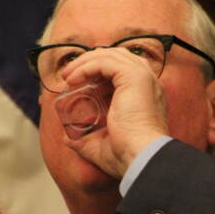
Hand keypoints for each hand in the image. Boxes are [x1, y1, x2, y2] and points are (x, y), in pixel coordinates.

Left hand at [60, 48, 168, 178]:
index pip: (120, 70)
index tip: (75, 83)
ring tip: (67, 76)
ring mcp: (143, 78)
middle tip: (68, 76)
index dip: (96, 71)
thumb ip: (86, 141)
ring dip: (85, 62)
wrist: (140, 158)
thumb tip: (68, 140)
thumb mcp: (101, 146)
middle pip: (115, 56)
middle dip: (89, 62)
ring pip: (109, 55)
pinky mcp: (134, 77)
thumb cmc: (127, 156)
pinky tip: (73, 79)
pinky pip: (105, 62)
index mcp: (144, 95)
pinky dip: (86, 67)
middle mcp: (147, 83)